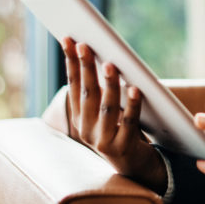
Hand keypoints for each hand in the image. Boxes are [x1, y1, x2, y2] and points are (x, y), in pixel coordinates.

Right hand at [60, 38, 166, 189]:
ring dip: (108, 84)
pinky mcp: (122, 147)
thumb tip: (102, 54)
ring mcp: (103, 139)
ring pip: (106, 107)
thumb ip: (100, 88)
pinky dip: (132, 105)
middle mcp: (86, 128)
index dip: (71, 61)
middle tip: (86, 45)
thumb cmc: (119, 128)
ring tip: (110, 64)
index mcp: (78, 116)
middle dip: (86, 67)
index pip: (73, 84)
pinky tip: (135, 89)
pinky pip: (129, 122)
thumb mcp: (104, 109)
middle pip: (87, 93)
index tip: (69, 39)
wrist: (132, 164)